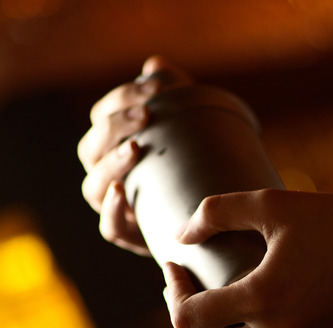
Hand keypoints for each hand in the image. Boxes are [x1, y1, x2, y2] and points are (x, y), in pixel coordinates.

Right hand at [78, 56, 192, 254]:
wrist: (218, 215)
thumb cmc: (197, 163)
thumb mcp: (192, 127)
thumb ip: (173, 95)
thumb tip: (156, 64)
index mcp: (114, 145)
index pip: (102, 116)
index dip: (122, 98)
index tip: (155, 89)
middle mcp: (107, 175)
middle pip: (91, 147)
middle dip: (115, 127)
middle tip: (146, 115)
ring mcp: (116, 207)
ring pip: (94, 187)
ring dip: (110, 166)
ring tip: (135, 149)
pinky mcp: (132, 235)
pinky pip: (110, 227)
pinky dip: (112, 211)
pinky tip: (124, 193)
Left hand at [162, 189, 332, 327]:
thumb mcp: (272, 203)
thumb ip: (215, 213)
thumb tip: (179, 237)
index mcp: (262, 299)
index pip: (186, 316)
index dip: (171, 288)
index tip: (176, 261)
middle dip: (187, 322)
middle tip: (189, 289)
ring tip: (217, 308)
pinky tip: (257, 308)